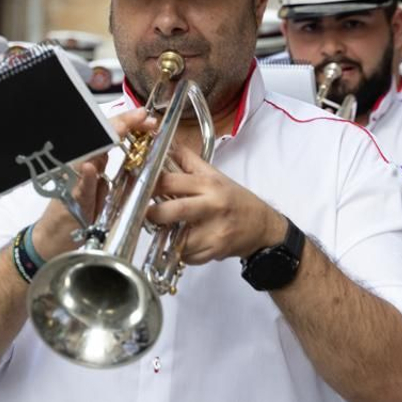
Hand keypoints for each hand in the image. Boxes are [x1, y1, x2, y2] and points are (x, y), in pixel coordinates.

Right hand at [30, 108, 156, 259]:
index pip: (106, 138)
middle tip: (141, 116)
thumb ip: (103, 172)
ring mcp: (71, 182)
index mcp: (88, 165)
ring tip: (123, 128)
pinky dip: (85, 177)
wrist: (51, 240)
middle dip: (120, 124)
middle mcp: (78, 167)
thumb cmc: (73, 216)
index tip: (145, 117)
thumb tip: (124, 154)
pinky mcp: (68, 201)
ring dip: (106, 141)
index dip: (125, 124)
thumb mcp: (95, 191)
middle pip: (97, 140)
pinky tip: (91, 166)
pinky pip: (78, 187)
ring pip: (87, 156)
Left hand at [145, 143, 286, 263]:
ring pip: (177, 238)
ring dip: (166, 237)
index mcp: (209, 185)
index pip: (171, 181)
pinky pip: (187, 255)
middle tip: (145, 214)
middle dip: (153, 214)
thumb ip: (188, 161)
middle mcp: (213, 207)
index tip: (138, 189)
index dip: (150, 185)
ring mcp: (215, 231)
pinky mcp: (215, 250)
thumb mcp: (215, 175)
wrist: (263, 227)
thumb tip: (166, 145)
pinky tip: (184, 244)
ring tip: (166, 230)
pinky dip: (180, 252)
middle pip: (174, 210)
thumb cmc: (236, 200)